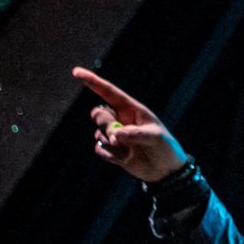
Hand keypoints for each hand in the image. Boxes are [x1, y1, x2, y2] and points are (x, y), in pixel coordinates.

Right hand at [71, 66, 188, 181]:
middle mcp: (120, 119)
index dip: (92, 81)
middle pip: (98, 114)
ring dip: (112, 145)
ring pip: (98, 133)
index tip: (76, 72)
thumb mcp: (156, 138)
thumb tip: (114, 136)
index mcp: (131, 109)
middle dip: (105, 125)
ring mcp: (114, 134)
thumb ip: (136, 134)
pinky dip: (110, 156)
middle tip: (118, 138)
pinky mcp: (112, 150)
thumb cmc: (165, 148)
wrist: (166, 171)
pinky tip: (125, 159)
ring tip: (131, 152)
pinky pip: (100, 149)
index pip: (109, 92)